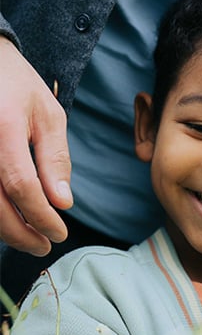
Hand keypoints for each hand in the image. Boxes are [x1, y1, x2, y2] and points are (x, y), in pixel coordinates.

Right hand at [0, 37, 72, 254]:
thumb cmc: (18, 87)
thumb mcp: (48, 116)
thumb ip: (55, 160)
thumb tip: (63, 204)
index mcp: (2, 130)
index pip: (22, 188)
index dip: (42, 217)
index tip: (61, 233)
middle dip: (22, 234)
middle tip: (45, 246)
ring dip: (5, 231)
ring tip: (30, 240)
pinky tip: (10, 223)